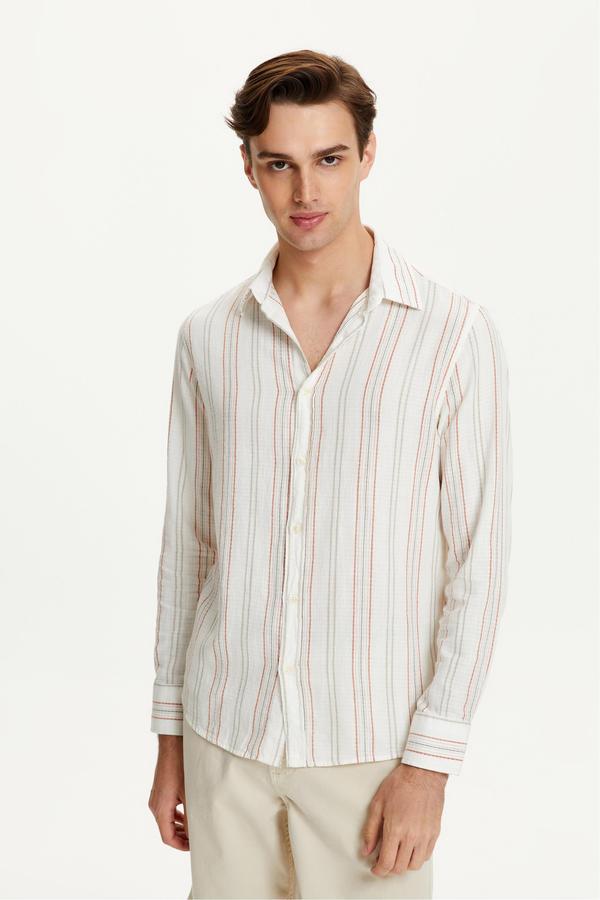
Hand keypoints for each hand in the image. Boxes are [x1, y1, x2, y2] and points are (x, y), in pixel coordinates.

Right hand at [148, 735, 189, 850]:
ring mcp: (156, 797)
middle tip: (196, 840)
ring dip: (179, 826)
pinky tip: (188, 813)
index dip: (180, 846)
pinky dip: (177, 816)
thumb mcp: (190, 794)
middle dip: (181, 837)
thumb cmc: (181, 767)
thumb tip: (195, 834)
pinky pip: (167, 809)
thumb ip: (191, 816)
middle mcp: (155, 805)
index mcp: (160, 809)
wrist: (172, 744)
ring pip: (166, 820)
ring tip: (194, 829)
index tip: (194, 847)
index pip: (167, 837)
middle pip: (166, 830)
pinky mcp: (160, 790)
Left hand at [360, 763, 446, 876]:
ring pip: (414, 865)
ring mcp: (425, 836)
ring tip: (397, 854)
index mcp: (395, 829)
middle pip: (400, 868)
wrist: (423, 773)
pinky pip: (426, 856)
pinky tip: (409, 847)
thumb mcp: (378, 804)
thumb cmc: (399, 784)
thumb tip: (366, 850)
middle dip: (389, 868)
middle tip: (383, 860)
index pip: (387, 863)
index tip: (375, 868)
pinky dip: (416, 857)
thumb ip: (371, 830)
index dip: (379, 870)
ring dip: (404, 864)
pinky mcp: (435, 833)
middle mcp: (412, 836)